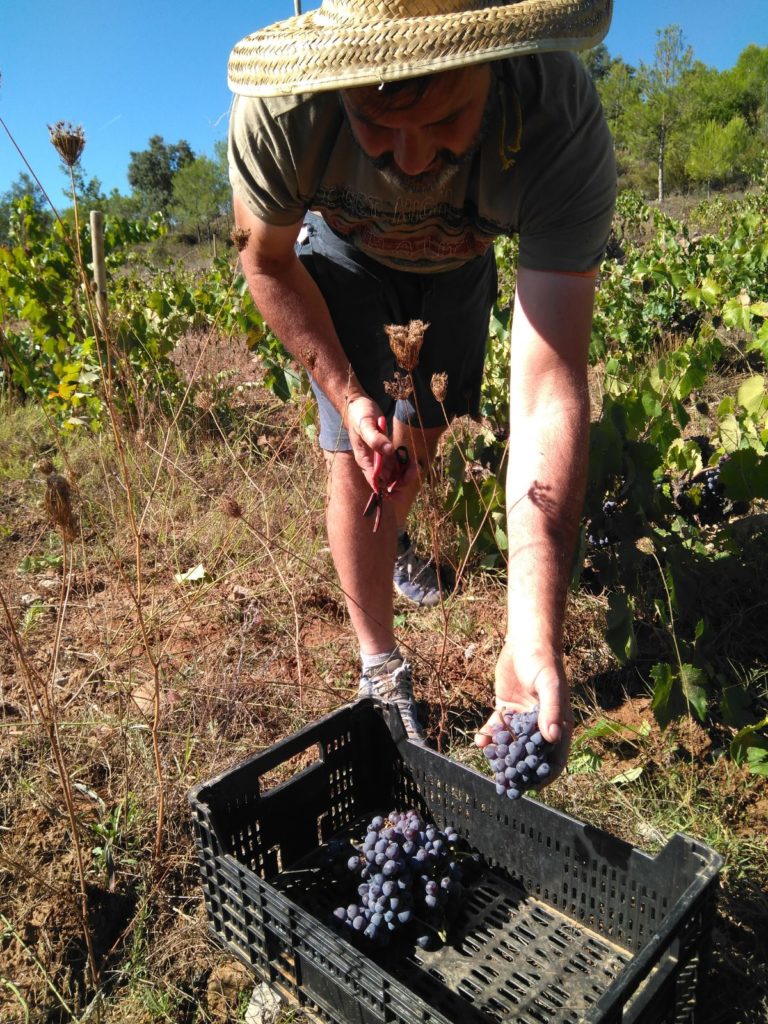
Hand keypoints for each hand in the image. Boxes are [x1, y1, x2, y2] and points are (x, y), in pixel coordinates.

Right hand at [345, 396, 411, 493]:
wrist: (358, 403)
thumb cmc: (359, 414)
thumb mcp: (365, 425)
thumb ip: (376, 439)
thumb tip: (389, 451)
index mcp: (363, 459)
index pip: (374, 480)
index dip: (385, 490)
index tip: (397, 494)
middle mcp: (371, 461)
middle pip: (386, 479)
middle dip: (399, 481)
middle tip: (413, 473)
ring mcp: (378, 456)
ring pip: (393, 472)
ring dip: (404, 473)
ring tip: (415, 467)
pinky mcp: (385, 449)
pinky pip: (396, 462)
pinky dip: (404, 464)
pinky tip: (412, 462)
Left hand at [474, 642, 573, 782]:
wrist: (526, 642)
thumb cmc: (543, 663)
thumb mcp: (549, 685)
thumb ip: (551, 710)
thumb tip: (552, 737)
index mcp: (558, 723)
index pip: (555, 756)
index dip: (546, 774)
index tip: (532, 787)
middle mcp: (540, 724)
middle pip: (531, 755)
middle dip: (519, 769)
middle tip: (505, 782)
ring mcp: (522, 718)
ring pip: (512, 744)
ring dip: (501, 755)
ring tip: (489, 762)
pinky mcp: (507, 708)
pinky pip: (498, 729)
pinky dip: (489, 737)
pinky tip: (479, 741)